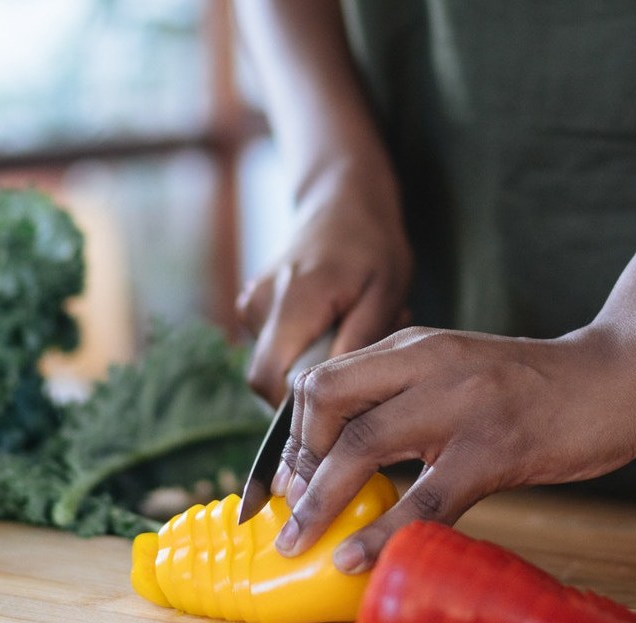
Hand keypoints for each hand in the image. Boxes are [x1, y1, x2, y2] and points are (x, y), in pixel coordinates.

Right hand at [237, 193, 413, 403]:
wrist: (342, 201)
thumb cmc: (371, 245)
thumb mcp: (385, 293)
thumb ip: (357, 342)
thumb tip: (336, 393)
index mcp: (293, 301)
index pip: (270, 381)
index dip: (299, 408)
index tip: (342, 405)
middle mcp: (260, 303)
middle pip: (266, 380)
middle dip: (310, 387)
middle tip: (356, 360)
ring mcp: (251, 304)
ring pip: (274, 365)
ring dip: (311, 363)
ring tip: (351, 330)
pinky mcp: (252, 306)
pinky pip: (274, 347)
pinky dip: (304, 347)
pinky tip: (334, 323)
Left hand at [271, 324, 635, 573]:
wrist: (616, 376)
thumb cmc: (533, 386)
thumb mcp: (457, 373)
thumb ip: (406, 398)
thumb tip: (348, 460)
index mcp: (413, 346)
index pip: (321, 380)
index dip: (292, 435)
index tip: (289, 482)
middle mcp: (427, 362)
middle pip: (324, 402)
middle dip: (296, 465)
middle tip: (293, 514)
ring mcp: (460, 403)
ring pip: (362, 446)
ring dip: (320, 502)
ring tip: (299, 544)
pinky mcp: (495, 447)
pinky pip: (424, 498)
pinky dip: (382, 533)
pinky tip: (358, 559)